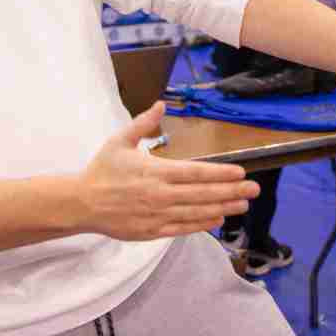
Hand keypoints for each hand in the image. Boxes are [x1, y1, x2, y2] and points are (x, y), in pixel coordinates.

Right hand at [77, 104, 257, 239]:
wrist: (81, 203)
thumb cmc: (102, 170)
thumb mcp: (119, 141)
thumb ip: (143, 123)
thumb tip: (161, 105)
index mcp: (155, 171)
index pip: (196, 173)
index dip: (221, 173)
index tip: (241, 172)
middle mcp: (160, 194)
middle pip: (203, 193)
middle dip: (232, 191)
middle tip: (254, 189)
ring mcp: (158, 214)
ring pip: (197, 212)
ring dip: (223, 207)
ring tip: (244, 204)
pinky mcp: (152, 230)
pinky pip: (183, 228)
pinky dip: (202, 224)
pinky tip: (218, 218)